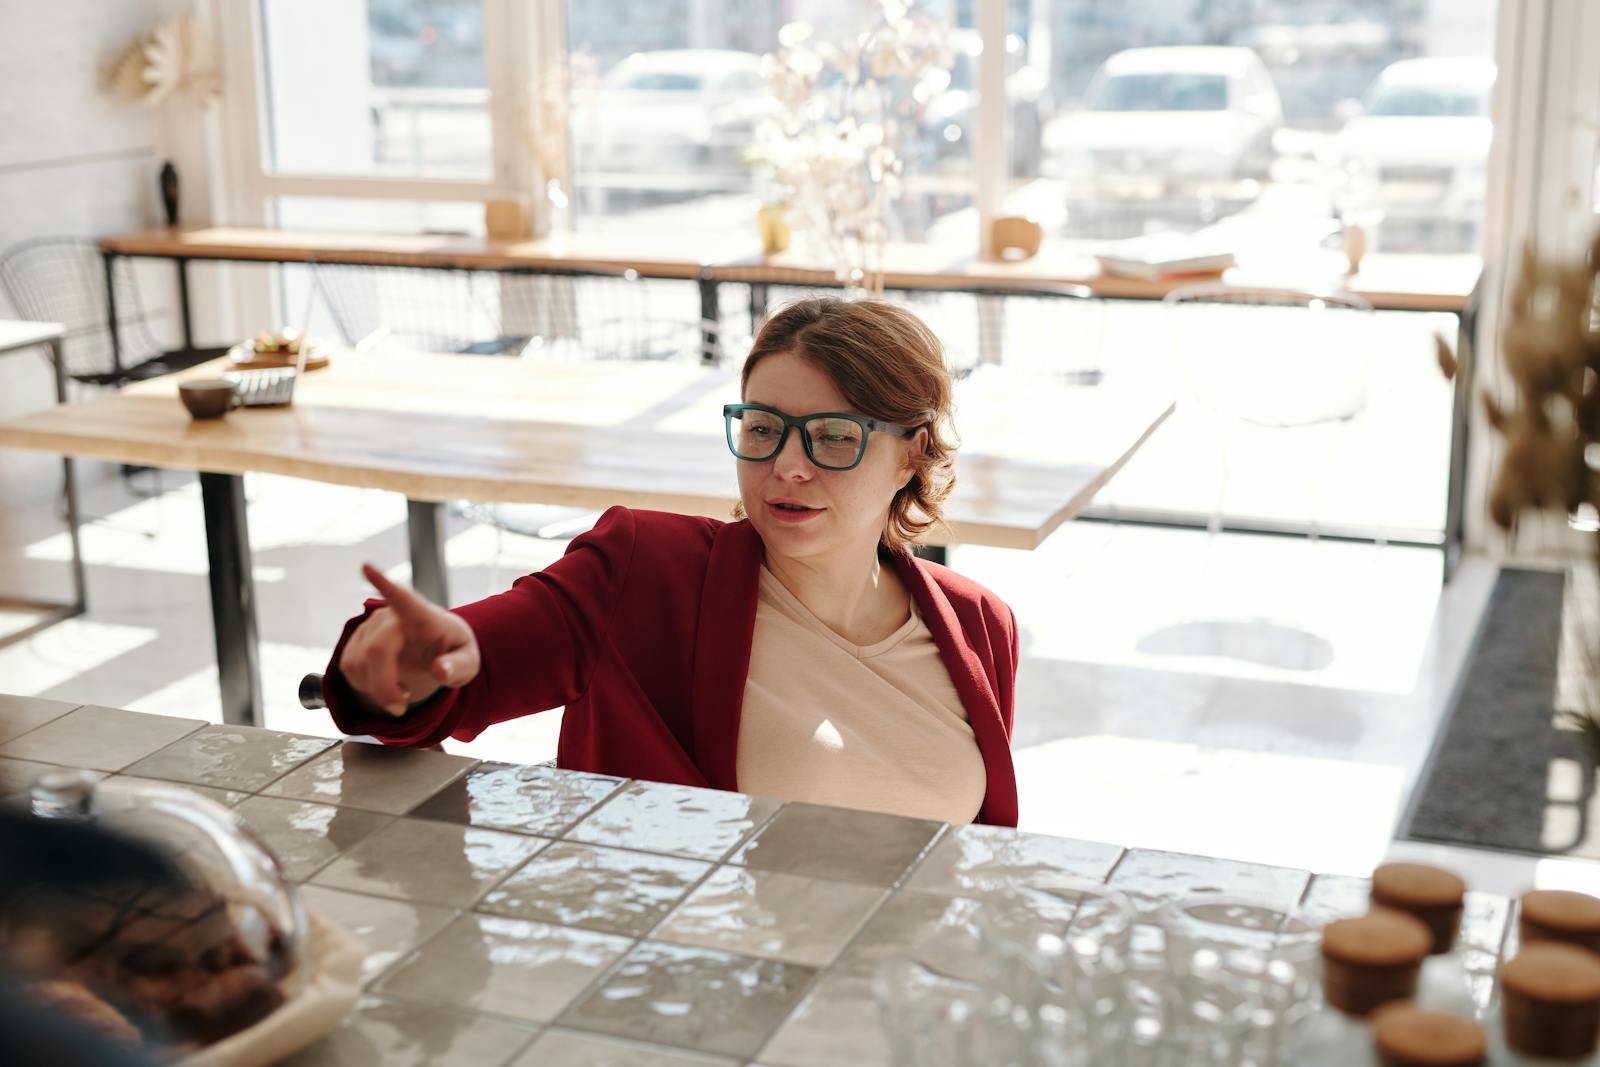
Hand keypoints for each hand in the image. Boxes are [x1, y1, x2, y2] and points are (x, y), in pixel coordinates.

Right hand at [339, 563, 479, 716]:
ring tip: (401, 692)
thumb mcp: (468, 664)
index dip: (384, 583)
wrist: (436, 652)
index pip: (404, 598)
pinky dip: (365, 686)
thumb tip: (442, 670)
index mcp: (424, 616)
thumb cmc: (453, 652)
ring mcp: (370, 627)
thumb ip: (458, 667)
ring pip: (358, 663)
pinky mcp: (354, 642)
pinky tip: (385, 684)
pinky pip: (348, 669)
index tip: (366, 566)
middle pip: (377, 650)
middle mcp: (392, 616)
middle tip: (401, 708)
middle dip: (385, 686)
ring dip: (376, 689)